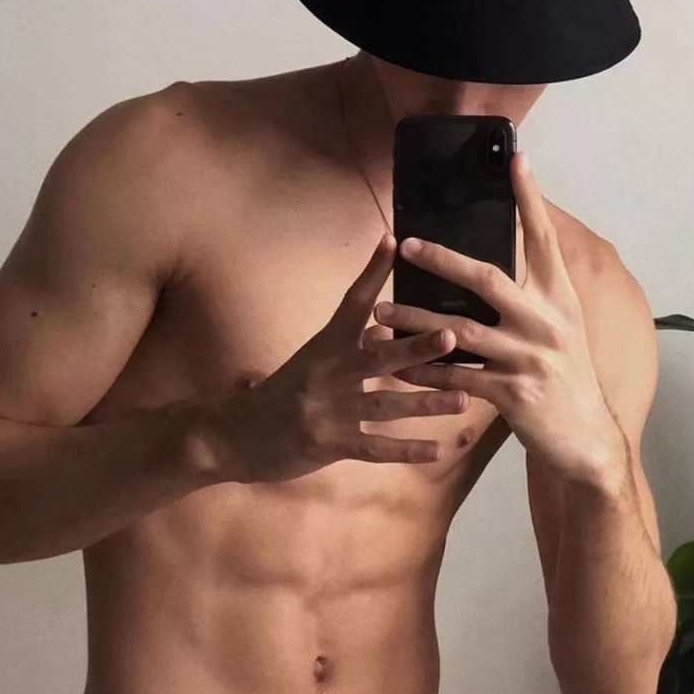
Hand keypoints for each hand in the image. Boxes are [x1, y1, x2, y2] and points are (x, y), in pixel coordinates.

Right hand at [194, 235, 470, 483]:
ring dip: (426, 402)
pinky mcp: (327, 445)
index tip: (391, 243)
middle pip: (376, 356)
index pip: (350, 303)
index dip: (371, 273)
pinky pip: (374, 448)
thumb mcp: (306, 362)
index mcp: (321, 347)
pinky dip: (407, 451)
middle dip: (416, 347)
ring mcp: (327, 411)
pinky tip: (438, 450)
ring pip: (385, 404)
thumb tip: (384, 328)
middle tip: (453, 335)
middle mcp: (326, 374)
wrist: (228, 437)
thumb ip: (346, 347)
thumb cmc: (275, 396)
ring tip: (464, 399)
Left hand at [367, 152, 624, 483]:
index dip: (531, 199)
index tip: (517, 160)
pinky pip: (457, 376)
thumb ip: (535, 298)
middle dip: (444, 259)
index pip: (543, 240)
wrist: (584, 437)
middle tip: (407, 245)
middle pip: (490, 278)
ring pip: (461, 331)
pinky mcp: (512, 393)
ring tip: (382, 310)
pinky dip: (425, 370)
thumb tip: (497, 265)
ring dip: (417, 319)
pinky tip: (399, 365)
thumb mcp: (563, 329)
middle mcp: (547, 322)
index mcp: (561, 300)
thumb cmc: (567, 376)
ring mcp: (529, 358)